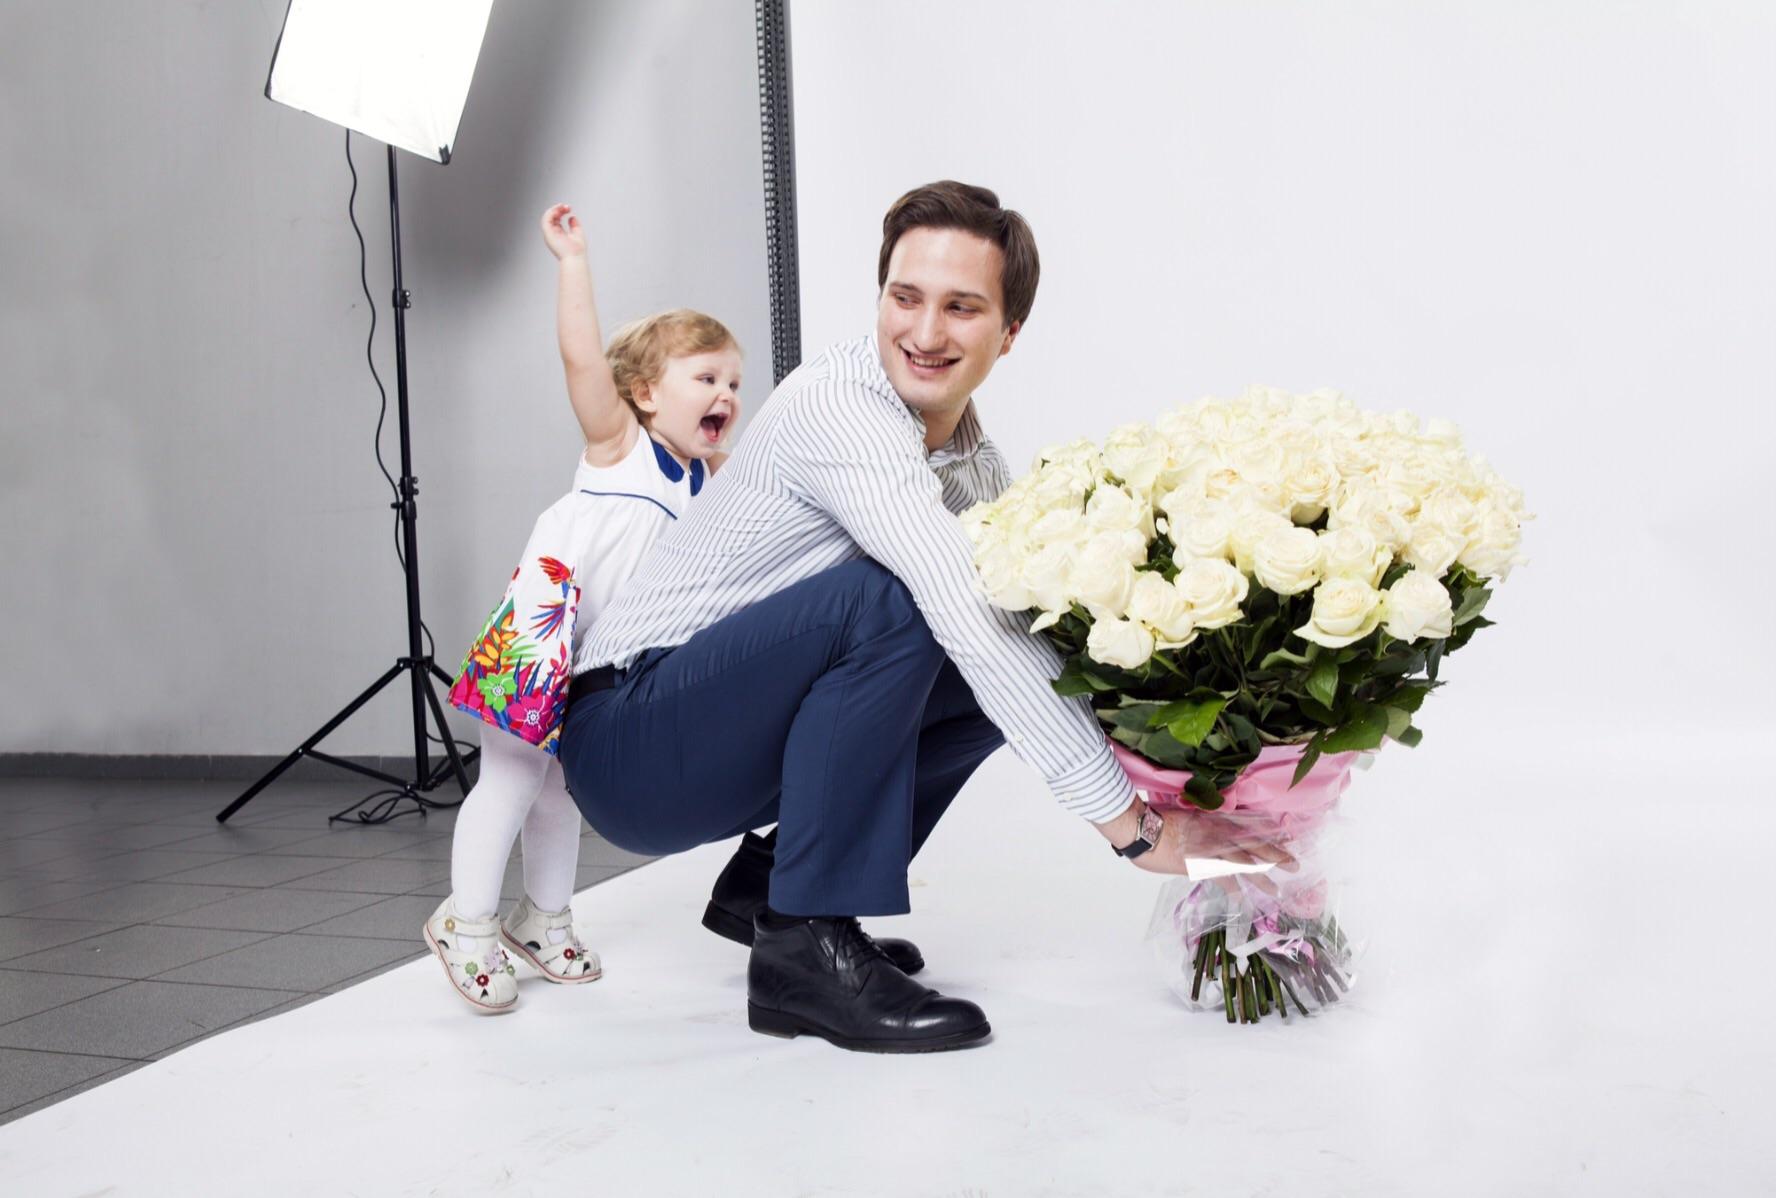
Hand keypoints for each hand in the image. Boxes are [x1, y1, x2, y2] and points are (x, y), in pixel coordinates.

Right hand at [540, 203, 586, 259]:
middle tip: (567, 207)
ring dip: (554, 209)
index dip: (561, 211)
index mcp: (559, 234)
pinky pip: (546, 220)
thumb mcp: (577, 233)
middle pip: (551, 217)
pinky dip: (551, 212)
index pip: (556, 219)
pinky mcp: (548, 234)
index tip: (569, 208)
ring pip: (546, 217)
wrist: (575, 258)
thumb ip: (574, 225)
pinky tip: (559, 210)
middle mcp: (553, 233)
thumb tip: (572, 217)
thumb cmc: (577, 250)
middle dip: (558, 209)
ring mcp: (549, 234)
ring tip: (563, 207)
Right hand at [1117, 805, 1296, 877]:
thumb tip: (1210, 827)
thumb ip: (1201, 820)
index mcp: (1214, 819)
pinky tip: (1242, 899)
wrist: (1143, 828)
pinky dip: (1232, 888)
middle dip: (1274, 855)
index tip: (1286, 838)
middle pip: (1253, 845)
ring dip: (1260, 877)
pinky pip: (1222, 878)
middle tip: (1294, 865)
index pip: (1248, 827)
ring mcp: (1210, 849)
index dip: (1268, 834)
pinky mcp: (1200, 865)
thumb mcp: (1185, 813)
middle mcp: (1217, 833)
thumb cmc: (1158, 817)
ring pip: (1243, 863)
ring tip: (1274, 891)